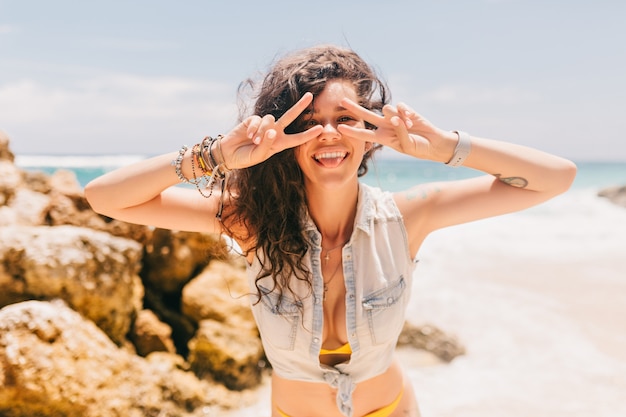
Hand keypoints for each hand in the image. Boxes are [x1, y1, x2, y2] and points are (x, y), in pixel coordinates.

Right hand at [219, 93, 322, 168]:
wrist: (229, 153)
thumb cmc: (246, 157)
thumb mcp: (258, 155)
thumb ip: (266, 144)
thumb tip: (272, 130)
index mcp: (280, 143)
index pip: (297, 138)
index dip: (308, 134)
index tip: (320, 129)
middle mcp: (275, 132)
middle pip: (290, 116)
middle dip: (300, 106)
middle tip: (310, 95)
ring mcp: (265, 124)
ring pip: (271, 120)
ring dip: (262, 131)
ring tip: (253, 140)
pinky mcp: (254, 119)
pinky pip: (258, 120)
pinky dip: (254, 128)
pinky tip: (248, 135)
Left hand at [337, 99, 453, 160]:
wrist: (434, 143)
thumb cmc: (419, 148)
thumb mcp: (407, 145)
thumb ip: (399, 132)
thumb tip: (395, 118)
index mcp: (383, 138)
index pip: (364, 134)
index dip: (352, 131)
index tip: (339, 128)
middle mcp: (386, 126)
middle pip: (366, 115)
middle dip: (354, 108)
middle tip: (341, 101)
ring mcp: (395, 117)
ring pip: (386, 109)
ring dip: (396, 116)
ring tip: (409, 125)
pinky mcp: (405, 110)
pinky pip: (399, 106)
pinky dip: (405, 111)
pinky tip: (412, 118)